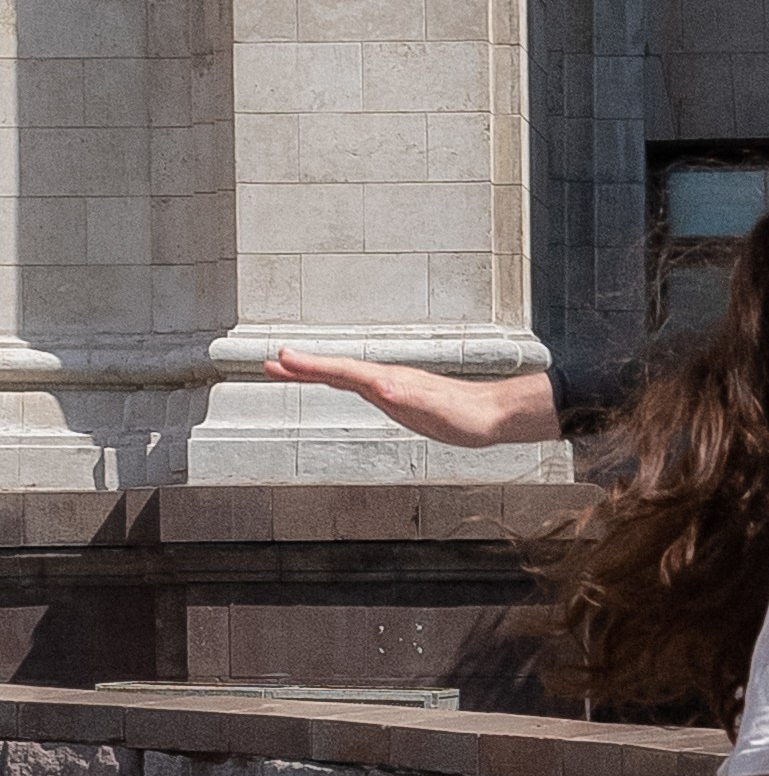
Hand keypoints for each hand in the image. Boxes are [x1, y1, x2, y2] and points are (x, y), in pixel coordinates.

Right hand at [264, 350, 562, 446]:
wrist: (493, 415)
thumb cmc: (466, 416)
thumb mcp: (436, 411)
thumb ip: (408, 397)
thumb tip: (380, 387)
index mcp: (388, 381)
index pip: (342, 371)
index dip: (311, 366)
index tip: (281, 359)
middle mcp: (386, 379)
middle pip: (336, 370)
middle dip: (302, 367)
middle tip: (268, 363)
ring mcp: (391, 387)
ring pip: (345, 376)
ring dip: (315, 372)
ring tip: (287, 370)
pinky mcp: (399, 397)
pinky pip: (358, 386)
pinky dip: (338, 382)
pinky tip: (334, 383)